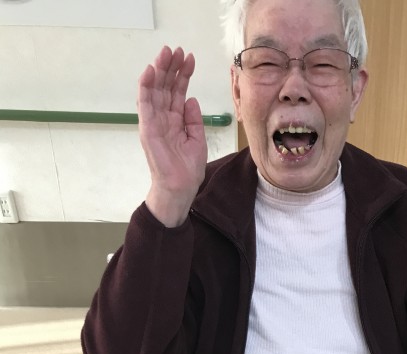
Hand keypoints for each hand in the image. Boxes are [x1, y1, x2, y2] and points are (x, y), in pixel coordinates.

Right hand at [137, 45, 207, 226]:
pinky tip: (151, 71)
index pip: (177, 92)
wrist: (180, 188)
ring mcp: (153, 122)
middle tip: (177, 49)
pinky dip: (146, 87)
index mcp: (175, 120)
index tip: (189, 58)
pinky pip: (145, 104)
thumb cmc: (187, 169)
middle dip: (171, 67)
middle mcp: (162, 118)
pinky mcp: (147, 129)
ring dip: (159, 71)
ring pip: (154, 90)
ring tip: (166, 53)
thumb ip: (194, 119)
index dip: (183, 75)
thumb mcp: (197, 139)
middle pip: (165, 87)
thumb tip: (190, 98)